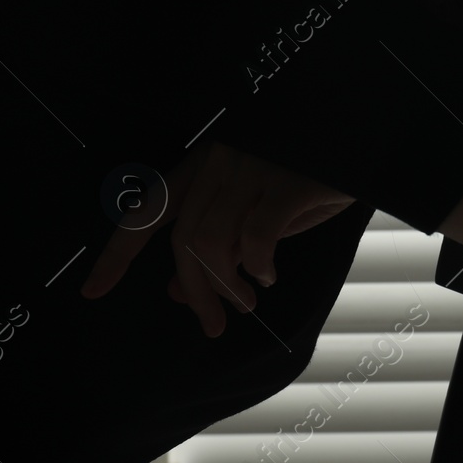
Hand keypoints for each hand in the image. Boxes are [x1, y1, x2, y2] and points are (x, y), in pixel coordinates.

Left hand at [79, 139, 355, 336]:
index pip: (149, 210)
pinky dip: (258, 265)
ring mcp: (253, 169)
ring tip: (248, 300)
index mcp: (207, 162)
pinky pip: (256, 236)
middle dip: (194, 291)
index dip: (117, 252)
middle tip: (214, 323)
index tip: (93, 291)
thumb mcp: (261, 209)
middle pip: (183, 240)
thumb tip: (177, 289)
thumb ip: (222, 242)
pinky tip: (269, 275)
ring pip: (212, 242)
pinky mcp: (287, 182)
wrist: (368, 140)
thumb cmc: (315, 173)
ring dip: (224, 285)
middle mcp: (222, 162)